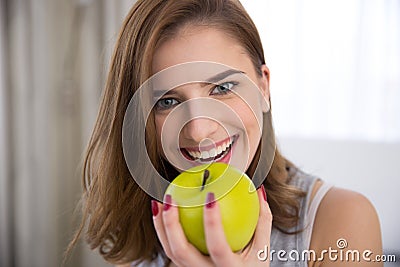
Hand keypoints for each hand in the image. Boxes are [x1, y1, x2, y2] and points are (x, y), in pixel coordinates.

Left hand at [151, 185, 271, 266]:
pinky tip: (162, 212)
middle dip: (171, 224)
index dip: (212, 222)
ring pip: (170, 251)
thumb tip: (258, 190)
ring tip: (159, 201)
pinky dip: (163, 230)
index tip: (210, 196)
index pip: (217, 246)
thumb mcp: (262, 250)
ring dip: (160, 226)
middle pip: (181, 251)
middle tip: (170, 199)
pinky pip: (170, 249)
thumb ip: (262, 221)